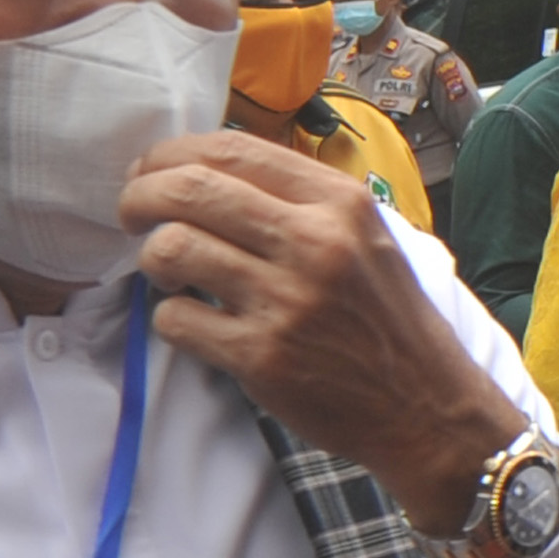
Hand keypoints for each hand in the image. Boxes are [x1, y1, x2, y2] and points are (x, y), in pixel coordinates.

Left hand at [117, 131, 528, 533]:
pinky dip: (169, 317)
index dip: (173, 153)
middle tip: (130, 212)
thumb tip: (211, 171)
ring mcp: (285, 301)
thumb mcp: (366, 237)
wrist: (428, 407)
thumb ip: (301, 200)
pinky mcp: (261, 358)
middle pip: (190, 190)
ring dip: (152, 258)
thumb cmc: (388, 319)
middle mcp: (313, 242)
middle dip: (140, 195)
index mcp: (339, 202)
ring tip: (166, 271)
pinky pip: (176, 319)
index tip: (151, 169)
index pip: (233, 150)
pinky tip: (191, 319)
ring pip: (172, 249)